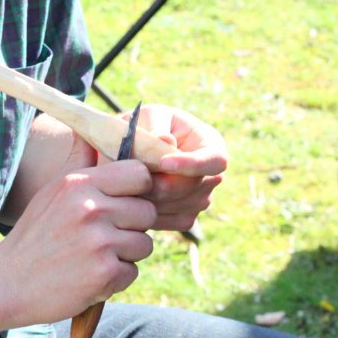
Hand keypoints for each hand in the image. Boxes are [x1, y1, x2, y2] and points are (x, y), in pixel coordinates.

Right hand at [0, 160, 156, 325]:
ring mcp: (99, 242)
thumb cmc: (35, 235)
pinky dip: (115, 279)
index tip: (124, 202)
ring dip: (125, 255)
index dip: (139, 190)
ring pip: (144, 244)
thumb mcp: (52, 191)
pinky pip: (133, 272)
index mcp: (79, 183)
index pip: (140, 174)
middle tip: (103, 236)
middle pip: (147, 212)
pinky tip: (89, 276)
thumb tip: (87, 131)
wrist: (8, 283)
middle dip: (132, 227)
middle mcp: (91, 208)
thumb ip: (78, 161)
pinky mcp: (105, 273)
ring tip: (94, 257)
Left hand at [120, 104, 227, 231]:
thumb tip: (166, 141)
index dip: (192, 164)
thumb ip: (155, 125)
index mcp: (211, 145)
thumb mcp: (147, 116)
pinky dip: (144, 212)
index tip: (163, 162)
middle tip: (126, 176)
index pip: (215, 160)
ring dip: (147, 198)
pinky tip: (127, 196)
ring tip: (122, 183)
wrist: (130, 150)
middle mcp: (211, 176)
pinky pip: (166, 220)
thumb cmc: (143, 126)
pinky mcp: (184, 217)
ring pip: (175, 207)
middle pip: (191, 189)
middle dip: (158, 184)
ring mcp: (200, 200)